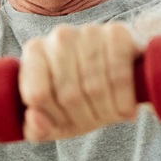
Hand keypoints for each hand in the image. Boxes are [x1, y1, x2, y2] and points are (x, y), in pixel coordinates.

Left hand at [17, 22, 141, 141]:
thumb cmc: (82, 95)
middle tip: (96, 120)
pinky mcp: (118, 33)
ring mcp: (88, 32)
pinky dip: (125, 101)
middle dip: (85, 118)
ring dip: (108, 112)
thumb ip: (36, 129)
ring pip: (95, 87)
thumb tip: (33, 117)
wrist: (123, 67)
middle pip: (68, 95)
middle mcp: (59, 37)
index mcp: (35, 52)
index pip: (37, 94)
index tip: (66, 121)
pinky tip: (126, 108)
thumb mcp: (56, 119)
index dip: (54, 117)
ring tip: (112, 113)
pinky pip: (119, 76)